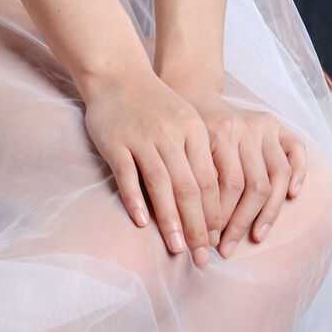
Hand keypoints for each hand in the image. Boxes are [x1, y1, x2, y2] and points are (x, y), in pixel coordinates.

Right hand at [82, 63, 221, 260]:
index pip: (211, 180)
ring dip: (172, 220)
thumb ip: (199, 157)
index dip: (215, 214)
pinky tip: (142, 222)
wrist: (117, 74)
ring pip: (162, 185)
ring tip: (177, 248)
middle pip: (190, 187)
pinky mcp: (115, 142)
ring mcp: (142, 137)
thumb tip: (212, 205)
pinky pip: (127, 175)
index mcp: (194, 131)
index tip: (216, 240)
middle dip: (198, 226)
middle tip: (202, 257)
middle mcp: (171, 134)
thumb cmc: (156, 103)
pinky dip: (135, 199)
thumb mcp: (186, 121)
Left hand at [174, 86, 309, 252]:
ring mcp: (263, 126)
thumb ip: (187, 183)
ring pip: (276, 177)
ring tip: (255, 237)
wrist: (194, 96)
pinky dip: (298, 174)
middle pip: (252, 186)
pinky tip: (291, 196)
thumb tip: (189, 230)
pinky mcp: (278, 125)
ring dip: (267, 212)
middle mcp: (243, 128)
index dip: (218, 219)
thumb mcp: (178, 152)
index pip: (223, 187)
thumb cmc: (183, 134)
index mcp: (216, 134)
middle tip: (226, 249)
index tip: (209, 244)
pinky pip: (296, 151)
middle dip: (239, 223)